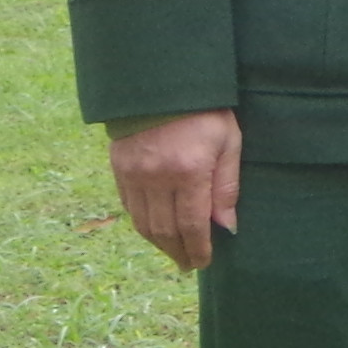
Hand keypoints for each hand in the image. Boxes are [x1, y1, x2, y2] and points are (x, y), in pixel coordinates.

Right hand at [108, 110, 240, 272]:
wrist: (162, 82)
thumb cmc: (206, 111)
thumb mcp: (229, 142)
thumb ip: (226, 186)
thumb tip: (226, 226)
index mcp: (188, 172)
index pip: (192, 225)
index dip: (198, 248)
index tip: (204, 262)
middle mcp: (156, 177)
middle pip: (165, 230)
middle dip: (178, 251)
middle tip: (189, 264)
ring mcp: (133, 173)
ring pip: (143, 222)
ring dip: (159, 243)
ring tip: (174, 253)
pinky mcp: (118, 167)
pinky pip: (128, 206)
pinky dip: (142, 223)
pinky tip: (154, 230)